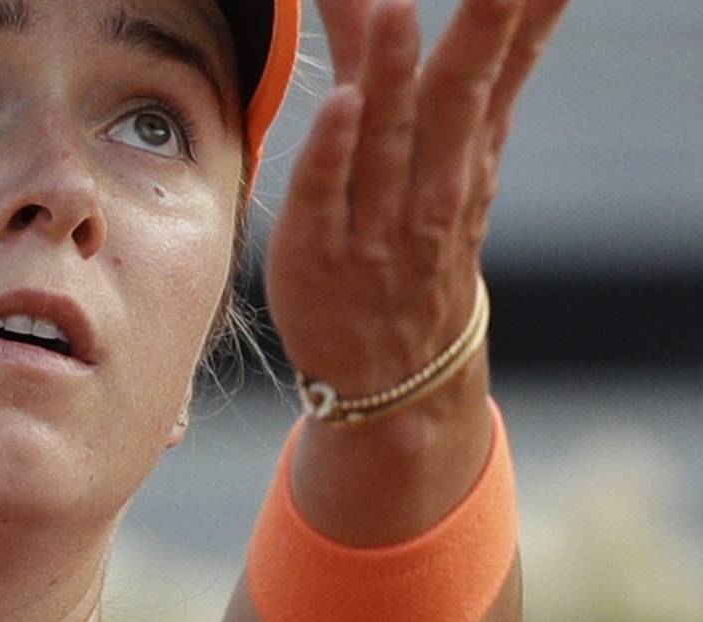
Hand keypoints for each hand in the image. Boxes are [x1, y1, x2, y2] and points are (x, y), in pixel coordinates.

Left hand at [265, 0, 569, 397]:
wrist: (397, 372)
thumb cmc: (419, 245)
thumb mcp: (450, 163)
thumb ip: (445, 72)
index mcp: (465, 155)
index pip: (497, 73)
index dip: (519, 20)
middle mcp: (431, 184)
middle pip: (456, 97)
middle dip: (478, 31)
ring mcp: (376, 221)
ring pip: (389, 139)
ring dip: (393, 75)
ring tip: (397, 10)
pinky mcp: (317, 250)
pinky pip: (324, 196)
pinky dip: (333, 152)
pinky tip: (340, 104)